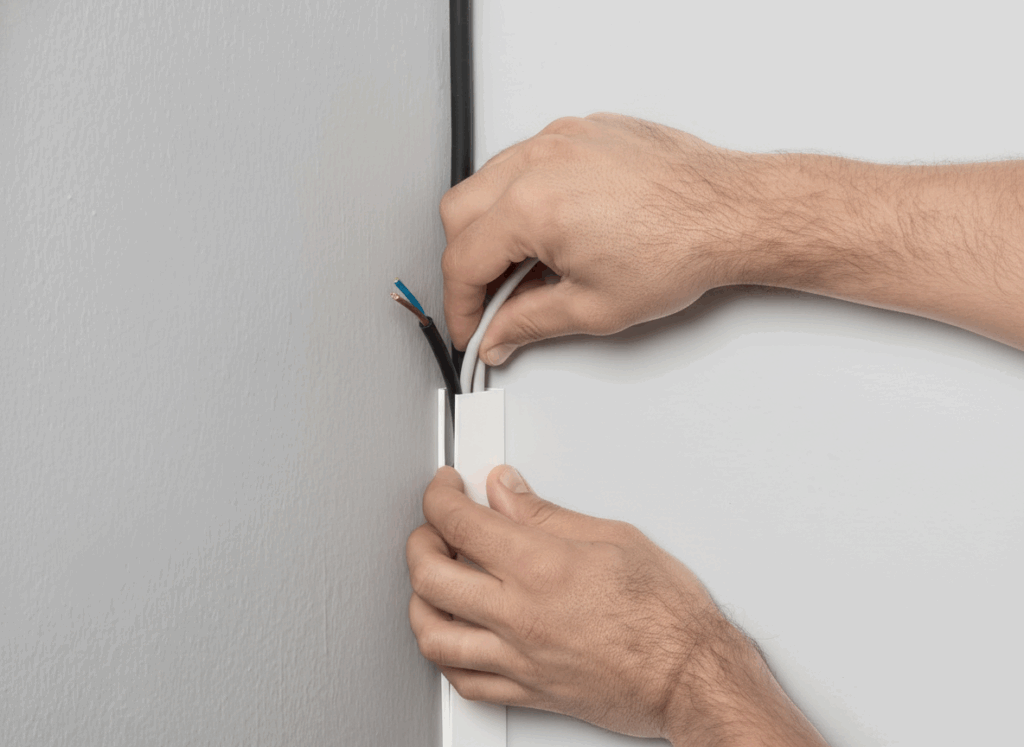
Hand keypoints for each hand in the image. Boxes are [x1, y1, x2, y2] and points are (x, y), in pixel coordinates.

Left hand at [406, 466, 828, 745]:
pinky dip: (445, 656)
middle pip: (430, 575)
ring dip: (419, 600)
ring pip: (434, 634)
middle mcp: (520, 614)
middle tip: (432, 527)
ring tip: (430, 580)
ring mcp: (518, 657)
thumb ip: (546, 514)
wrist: (690, 676)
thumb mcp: (613, 537)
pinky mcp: (527, 691)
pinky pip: (464, 681)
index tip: (445, 489)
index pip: (459, 522)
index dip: (440, 496)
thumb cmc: (667, 613)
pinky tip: (452, 636)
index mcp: (540, 566)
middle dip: (419, 541)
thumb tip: (507, 492)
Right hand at [441, 114, 1023, 355]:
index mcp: (532, 206)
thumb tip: (498, 335)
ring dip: (493, 226)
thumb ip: (528, 323)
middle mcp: (538, 161)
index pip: (463, 260)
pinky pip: (529, 159)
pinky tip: (556, 228)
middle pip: (459, 212)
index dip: (460, 305)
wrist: (733, 212)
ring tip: (531, 265)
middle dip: (466, 262)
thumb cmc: (682, 249)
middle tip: (492, 300)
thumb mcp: (593, 307)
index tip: (473, 327)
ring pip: (489, 180)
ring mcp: (560, 138)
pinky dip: (526, 195)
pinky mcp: (582, 130)